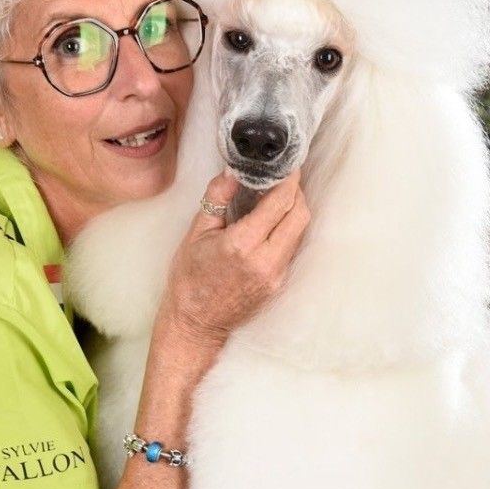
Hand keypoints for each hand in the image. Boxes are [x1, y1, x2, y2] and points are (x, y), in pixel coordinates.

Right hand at [157, 169, 309, 347]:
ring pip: (300, 231)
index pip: (279, 203)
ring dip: (294, 209)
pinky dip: (288, 228)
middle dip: (295, 192)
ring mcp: (276, 274)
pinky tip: (273, 222)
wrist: (195, 322)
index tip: (287, 166)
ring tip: (277, 197)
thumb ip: (218, 198)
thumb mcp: (196, 232)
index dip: (288, 180)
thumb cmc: (190, 278)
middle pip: (299, 215)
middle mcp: (265, 260)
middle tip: (283, 179)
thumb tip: (233, 170)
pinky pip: (292, 247)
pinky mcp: (279, 283)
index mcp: (241, 245)